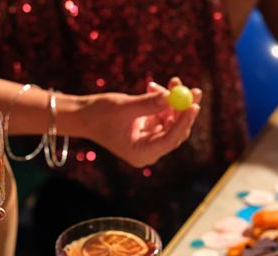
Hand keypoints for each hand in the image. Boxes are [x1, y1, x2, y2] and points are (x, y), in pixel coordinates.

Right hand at [72, 78, 201, 167]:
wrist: (82, 115)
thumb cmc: (98, 114)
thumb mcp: (123, 108)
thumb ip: (147, 104)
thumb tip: (170, 97)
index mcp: (142, 153)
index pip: (170, 140)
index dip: (183, 122)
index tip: (194, 105)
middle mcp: (149, 150)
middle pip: (176, 131)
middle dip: (185, 109)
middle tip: (195, 90)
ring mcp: (150, 139)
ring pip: (172, 120)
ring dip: (173, 100)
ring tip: (172, 81)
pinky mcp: (148, 129)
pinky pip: (163, 114)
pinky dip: (162, 100)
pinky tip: (153, 86)